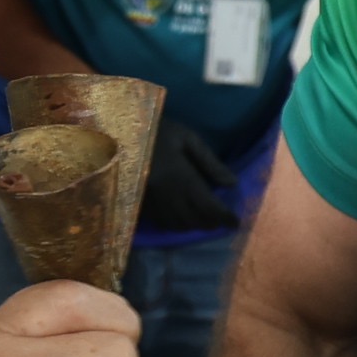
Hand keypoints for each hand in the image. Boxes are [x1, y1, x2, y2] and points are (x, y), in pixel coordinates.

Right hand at [137, 117, 244, 235]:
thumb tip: (232, 184)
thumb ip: (210, 162)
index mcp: (180, 175)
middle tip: (221, 220)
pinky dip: (175, 224)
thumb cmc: (159, 131)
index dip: (224, 217)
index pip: (208, 205)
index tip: (236, 222)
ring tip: (204, 220)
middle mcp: (166, 193)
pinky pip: (160, 222)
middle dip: (211, 223)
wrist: (121, 131)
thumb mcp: (188, 138)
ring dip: (194, 225)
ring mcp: (151, 200)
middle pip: (194, 219)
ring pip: (177, 224)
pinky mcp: (139, 203)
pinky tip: (182, 218)